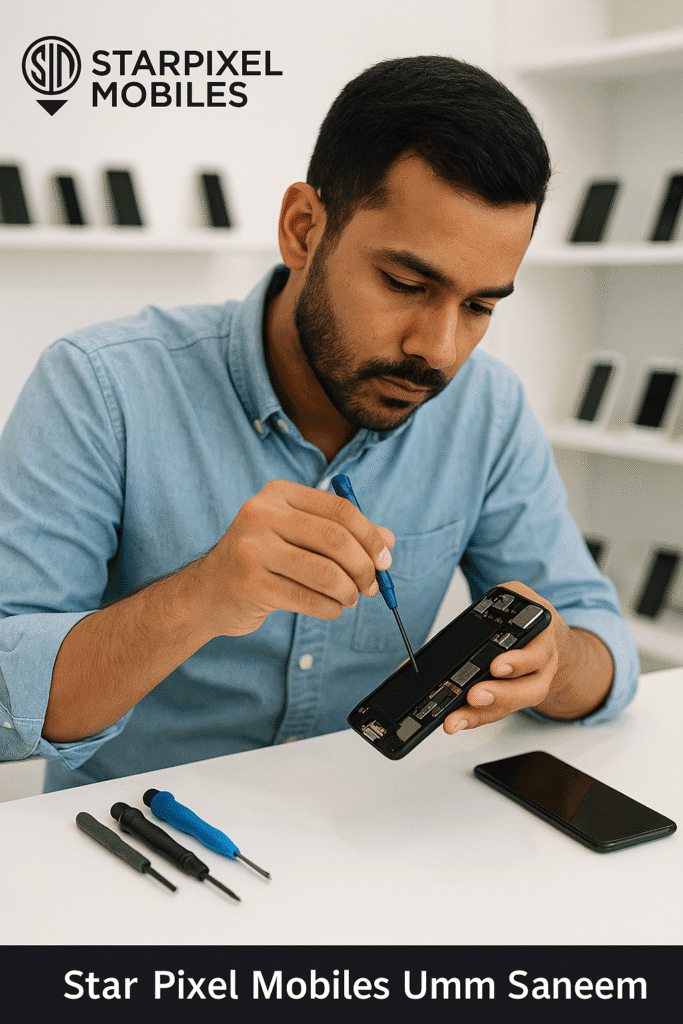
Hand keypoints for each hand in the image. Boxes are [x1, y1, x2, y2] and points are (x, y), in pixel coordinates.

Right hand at [197, 479, 394, 637]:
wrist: (210, 591)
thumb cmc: (263, 559)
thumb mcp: (298, 535)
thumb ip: (341, 532)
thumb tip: (387, 541)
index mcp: (278, 494)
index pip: (339, 509)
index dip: (370, 536)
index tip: (385, 559)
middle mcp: (261, 515)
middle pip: (335, 538)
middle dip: (364, 566)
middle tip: (372, 585)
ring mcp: (253, 550)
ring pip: (325, 572)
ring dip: (349, 591)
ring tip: (350, 598)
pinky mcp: (251, 585)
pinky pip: (309, 599)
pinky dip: (330, 608)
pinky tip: (330, 608)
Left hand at [443, 581, 569, 733]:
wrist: (543, 628)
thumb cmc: (523, 612)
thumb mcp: (511, 598)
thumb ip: (489, 607)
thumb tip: (454, 626)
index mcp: (541, 634)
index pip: (534, 651)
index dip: (517, 662)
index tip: (495, 666)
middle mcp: (543, 663)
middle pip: (529, 688)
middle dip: (500, 694)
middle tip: (474, 695)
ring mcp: (533, 682)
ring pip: (515, 706)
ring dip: (486, 712)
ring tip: (457, 717)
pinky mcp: (517, 696)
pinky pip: (502, 710)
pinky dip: (478, 716)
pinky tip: (457, 719)